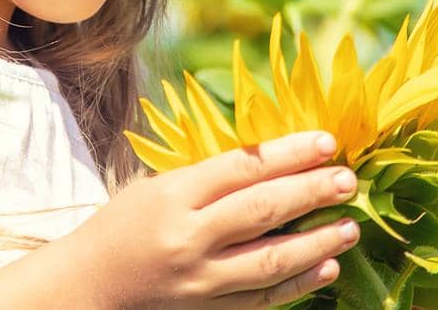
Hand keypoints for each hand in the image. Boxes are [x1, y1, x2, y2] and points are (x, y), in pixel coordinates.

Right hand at [64, 130, 360, 308]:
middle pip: (263, 210)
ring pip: (271, 259)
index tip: (328, 142)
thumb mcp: (157, 188)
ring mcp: (199, 280)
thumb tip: (279, 161)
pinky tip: (326, 267)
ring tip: (350, 227)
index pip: (243, 167)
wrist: (87, 286)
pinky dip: (299, 283)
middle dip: (313, 192)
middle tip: (349, 180)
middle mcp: (188, 238)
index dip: (290, 152)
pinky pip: (263, 298)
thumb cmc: (123, 227)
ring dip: (317, 242)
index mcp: (173, 196)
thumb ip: (211, 179)